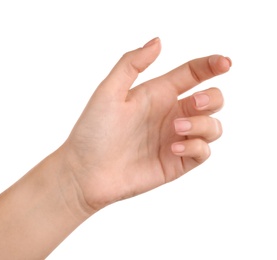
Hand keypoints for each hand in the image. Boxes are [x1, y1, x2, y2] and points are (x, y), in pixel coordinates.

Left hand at [59, 37, 230, 212]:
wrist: (85, 172)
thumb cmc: (93, 131)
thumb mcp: (108, 92)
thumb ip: (131, 64)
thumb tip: (158, 41)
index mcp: (157, 94)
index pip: (192, 74)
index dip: (212, 65)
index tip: (225, 63)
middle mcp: (170, 115)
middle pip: (211, 99)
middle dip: (212, 98)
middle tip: (194, 103)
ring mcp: (175, 139)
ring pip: (213, 126)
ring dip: (202, 124)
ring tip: (175, 130)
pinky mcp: (176, 163)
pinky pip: (203, 152)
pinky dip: (196, 147)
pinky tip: (172, 148)